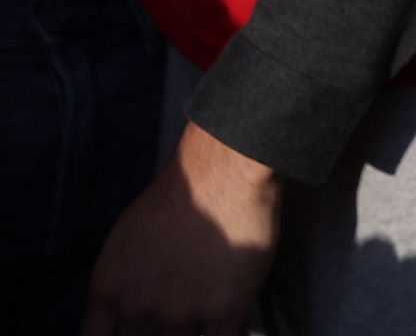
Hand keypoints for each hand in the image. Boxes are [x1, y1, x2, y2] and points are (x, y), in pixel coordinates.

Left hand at [84, 121, 280, 335]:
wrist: (223, 172)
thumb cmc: (178, 195)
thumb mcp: (124, 241)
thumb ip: (120, 284)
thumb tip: (125, 312)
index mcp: (108, 290)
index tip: (137, 330)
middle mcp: (138, 308)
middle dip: (158, 334)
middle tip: (174, 320)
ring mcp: (180, 314)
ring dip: (192, 333)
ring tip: (204, 315)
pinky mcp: (223, 311)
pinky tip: (231, 325)